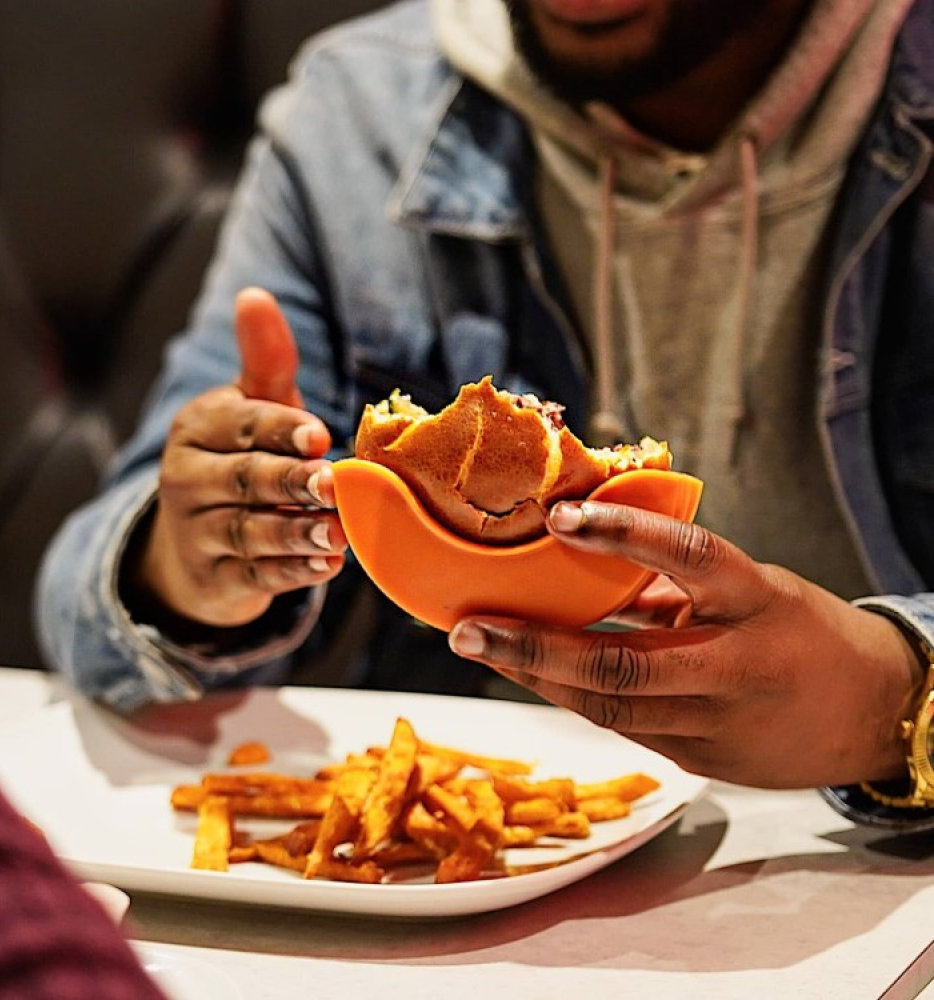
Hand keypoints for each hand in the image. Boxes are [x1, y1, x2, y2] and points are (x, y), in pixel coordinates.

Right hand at [133, 287, 346, 627]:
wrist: (196, 544)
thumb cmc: (241, 460)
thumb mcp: (252, 409)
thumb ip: (264, 362)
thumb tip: (254, 295)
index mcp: (198, 429)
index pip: (240, 425)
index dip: (280, 429)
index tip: (319, 437)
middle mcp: (187, 479)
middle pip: (244, 479)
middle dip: (291, 482)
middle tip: (334, 484)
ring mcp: (196, 534)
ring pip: (249, 531)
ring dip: (296, 532)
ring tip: (339, 533)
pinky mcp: (213, 580)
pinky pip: (253, 577)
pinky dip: (291, 573)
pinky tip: (325, 566)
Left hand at [448, 500, 923, 788]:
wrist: (875, 715)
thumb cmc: (801, 632)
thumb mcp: (756, 588)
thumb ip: (677, 584)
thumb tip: (589, 559)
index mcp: (759, 602)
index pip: (690, 558)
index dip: (623, 535)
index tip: (558, 516)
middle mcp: (737, 667)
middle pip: (623, 665)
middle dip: (534, 648)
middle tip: (467, 628)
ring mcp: (718, 724)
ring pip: (610, 708)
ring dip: (536, 678)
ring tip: (480, 647)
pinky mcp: (704, 761)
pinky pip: (625, 729)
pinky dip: (572, 699)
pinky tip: (529, 674)